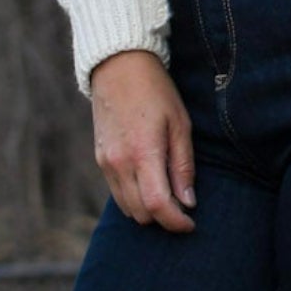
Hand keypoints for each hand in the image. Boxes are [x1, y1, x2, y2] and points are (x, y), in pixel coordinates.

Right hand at [90, 50, 196, 231]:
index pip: (157, 205)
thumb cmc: (156, 92)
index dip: (176, 222)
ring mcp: (105, 163)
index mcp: (143, 153)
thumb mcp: (180, 124)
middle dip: (164, 218)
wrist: (118, 67)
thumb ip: (183, 166)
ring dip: (148, 210)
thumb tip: (188, 202)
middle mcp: (119, 163)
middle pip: (140, 213)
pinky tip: (150, 183)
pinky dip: (134, 198)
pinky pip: (117, 193)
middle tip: (183, 208)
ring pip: (126, 207)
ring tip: (168, 196)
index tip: (191, 223)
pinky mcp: (99, 159)